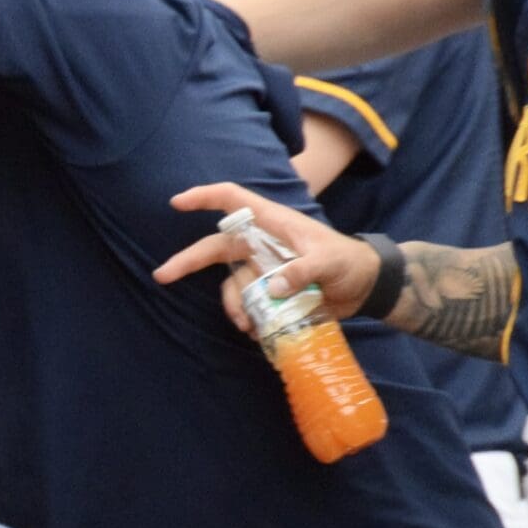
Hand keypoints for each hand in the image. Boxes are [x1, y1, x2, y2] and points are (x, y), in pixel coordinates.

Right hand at [152, 182, 380, 333]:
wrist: (365, 287)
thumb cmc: (349, 262)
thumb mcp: (330, 262)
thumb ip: (302, 271)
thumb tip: (271, 289)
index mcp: (273, 224)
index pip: (234, 201)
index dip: (205, 198)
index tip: (178, 203)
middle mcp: (261, 244)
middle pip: (216, 247)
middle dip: (188, 261)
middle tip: (162, 276)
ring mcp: (263, 269)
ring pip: (232, 284)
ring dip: (233, 305)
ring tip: (246, 325)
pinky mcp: (269, 292)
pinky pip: (247, 304)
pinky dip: (247, 318)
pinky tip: (257, 330)